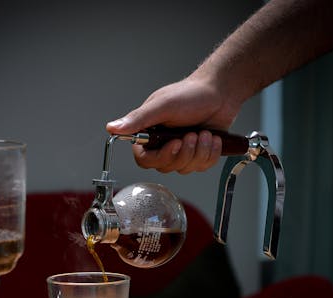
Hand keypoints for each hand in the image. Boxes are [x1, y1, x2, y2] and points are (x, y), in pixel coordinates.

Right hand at [106, 76, 239, 173]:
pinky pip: (201, 167)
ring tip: (205, 133)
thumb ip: (138, 120)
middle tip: (192, 135)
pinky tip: (213, 138)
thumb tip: (111, 128)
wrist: (220, 93)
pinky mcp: (198, 155)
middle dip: (184, 152)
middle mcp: (163, 145)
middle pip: (165, 166)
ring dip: (199, 151)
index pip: (144, 159)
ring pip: (184, 168)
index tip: (174, 143)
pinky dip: (210, 153)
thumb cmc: (191, 94)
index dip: (160, 156)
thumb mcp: (162, 106)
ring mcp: (181, 152)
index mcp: (149, 134)